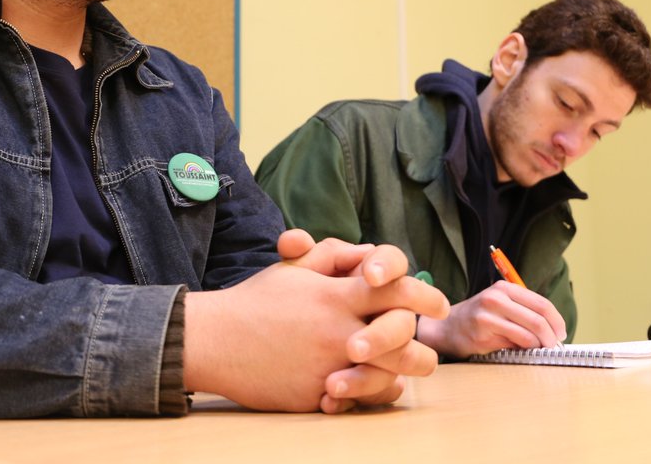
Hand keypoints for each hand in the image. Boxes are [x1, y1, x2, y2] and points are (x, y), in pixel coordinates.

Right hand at [183, 235, 447, 413]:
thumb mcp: (293, 270)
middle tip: (430, 343)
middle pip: (404, 337)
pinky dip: (372, 393)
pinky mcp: (316, 394)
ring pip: (390, 374)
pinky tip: (375, 385)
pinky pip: (360, 399)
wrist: (214, 340)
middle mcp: (338, 330)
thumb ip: (331, 256)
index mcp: (335, 296)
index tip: (436, 303)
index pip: (397, 289)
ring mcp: (328, 365)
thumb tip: (366, 250)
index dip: (424, 294)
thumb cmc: (255, 301)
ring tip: (408, 369)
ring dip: (405, 371)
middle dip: (424, 341)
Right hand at [415, 280, 565, 358]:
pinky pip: (514, 345)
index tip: (561, 333)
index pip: (542, 304)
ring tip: (538, 350)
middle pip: (538, 319)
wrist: (446, 327)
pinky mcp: (482, 335)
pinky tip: (520, 351)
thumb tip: (554, 331)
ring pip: (529, 334)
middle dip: (551, 337)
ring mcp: (488, 316)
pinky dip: (523, 351)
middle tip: (553, 346)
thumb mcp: (500, 304)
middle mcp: (496, 298)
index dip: (557, 321)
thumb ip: (524, 311)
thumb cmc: (478, 318)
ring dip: (539, 346)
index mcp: (504, 288)